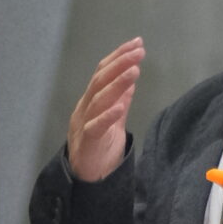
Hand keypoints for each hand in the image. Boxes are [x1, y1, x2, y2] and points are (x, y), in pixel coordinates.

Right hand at [67, 39, 144, 182]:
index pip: (103, 73)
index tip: (137, 43)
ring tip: (134, 70)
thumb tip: (130, 80)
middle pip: (100, 81)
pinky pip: (96, 127)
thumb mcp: (113, 120)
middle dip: (120, 63)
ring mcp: (84, 125)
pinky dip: (108, 115)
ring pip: (98, 99)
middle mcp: (85, 108)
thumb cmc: (99, 149)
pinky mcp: (87, 143)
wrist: (87, 179)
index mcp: (91, 101)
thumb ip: (120, 101)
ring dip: (117, 83)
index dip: (118, 57)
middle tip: (138, 51)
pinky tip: (120, 106)